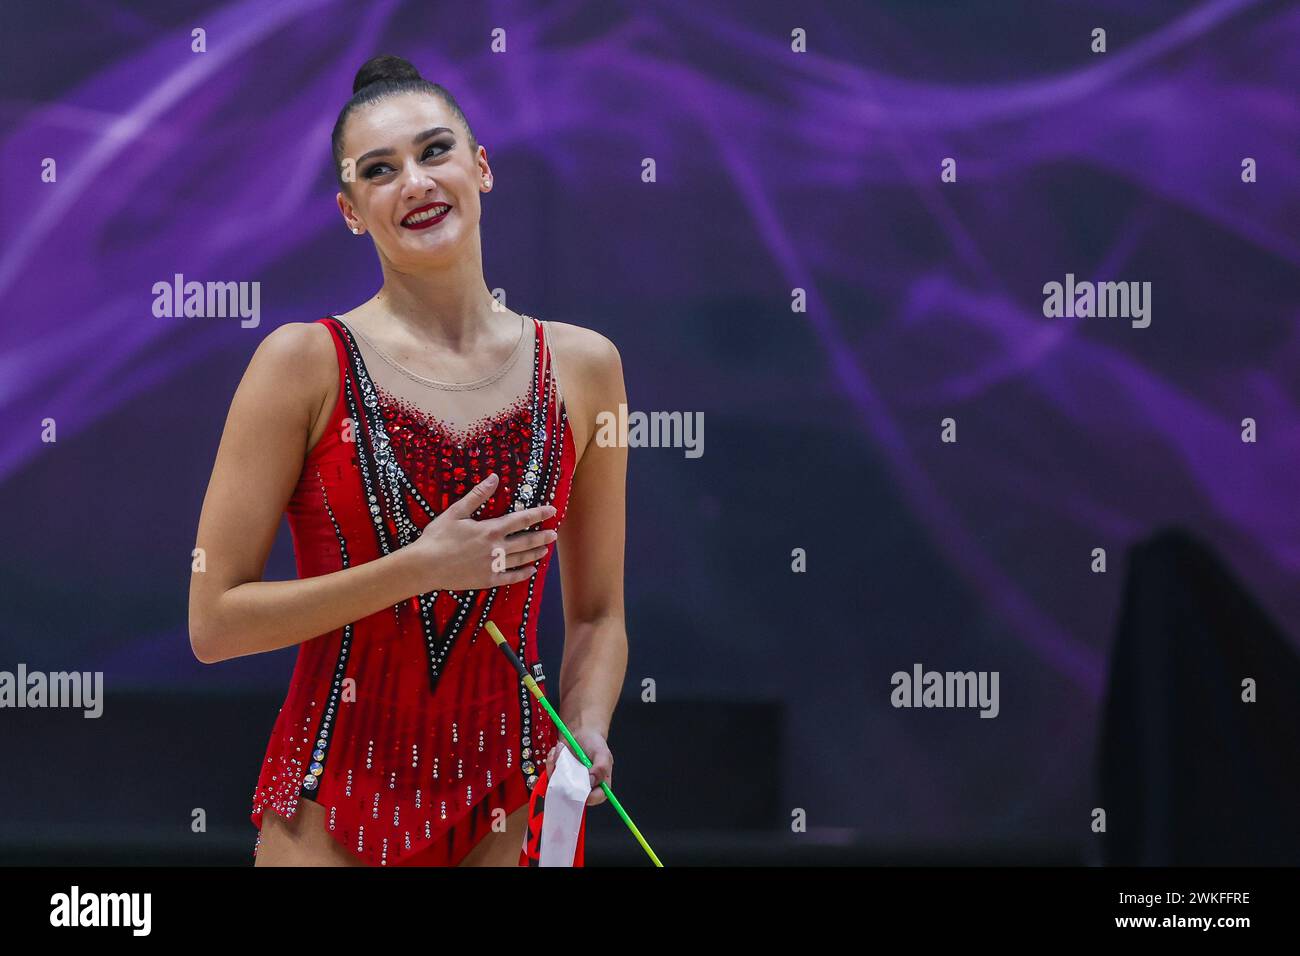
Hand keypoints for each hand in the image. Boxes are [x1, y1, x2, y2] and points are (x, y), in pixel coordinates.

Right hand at [406, 473, 556, 590]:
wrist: (425, 566)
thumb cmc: (438, 537)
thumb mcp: (456, 512)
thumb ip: (477, 495)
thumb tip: (494, 478)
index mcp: (490, 529)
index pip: (521, 519)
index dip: (538, 514)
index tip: (552, 510)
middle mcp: (496, 548)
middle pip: (526, 541)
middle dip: (542, 536)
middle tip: (554, 534)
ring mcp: (493, 565)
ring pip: (520, 559)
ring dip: (535, 553)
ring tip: (545, 550)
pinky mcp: (487, 580)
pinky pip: (510, 577)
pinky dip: (522, 574)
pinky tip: (530, 571)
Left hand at [546, 728, 611, 806]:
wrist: (580, 732)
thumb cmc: (594, 743)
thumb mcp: (602, 752)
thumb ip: (601, 768)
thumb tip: (591, 782)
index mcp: (600, 782)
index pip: (597, 797)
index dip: (589, 797)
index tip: (579, 788)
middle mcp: (585, 785)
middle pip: (574, 795)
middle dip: (566, 781)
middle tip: (564, 764)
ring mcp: (571, 782)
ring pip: (559, 786)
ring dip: (556, 768)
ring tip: (560, 753)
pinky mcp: (559, 776)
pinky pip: (551, 776)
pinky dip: (551, 763)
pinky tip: (556, 752)